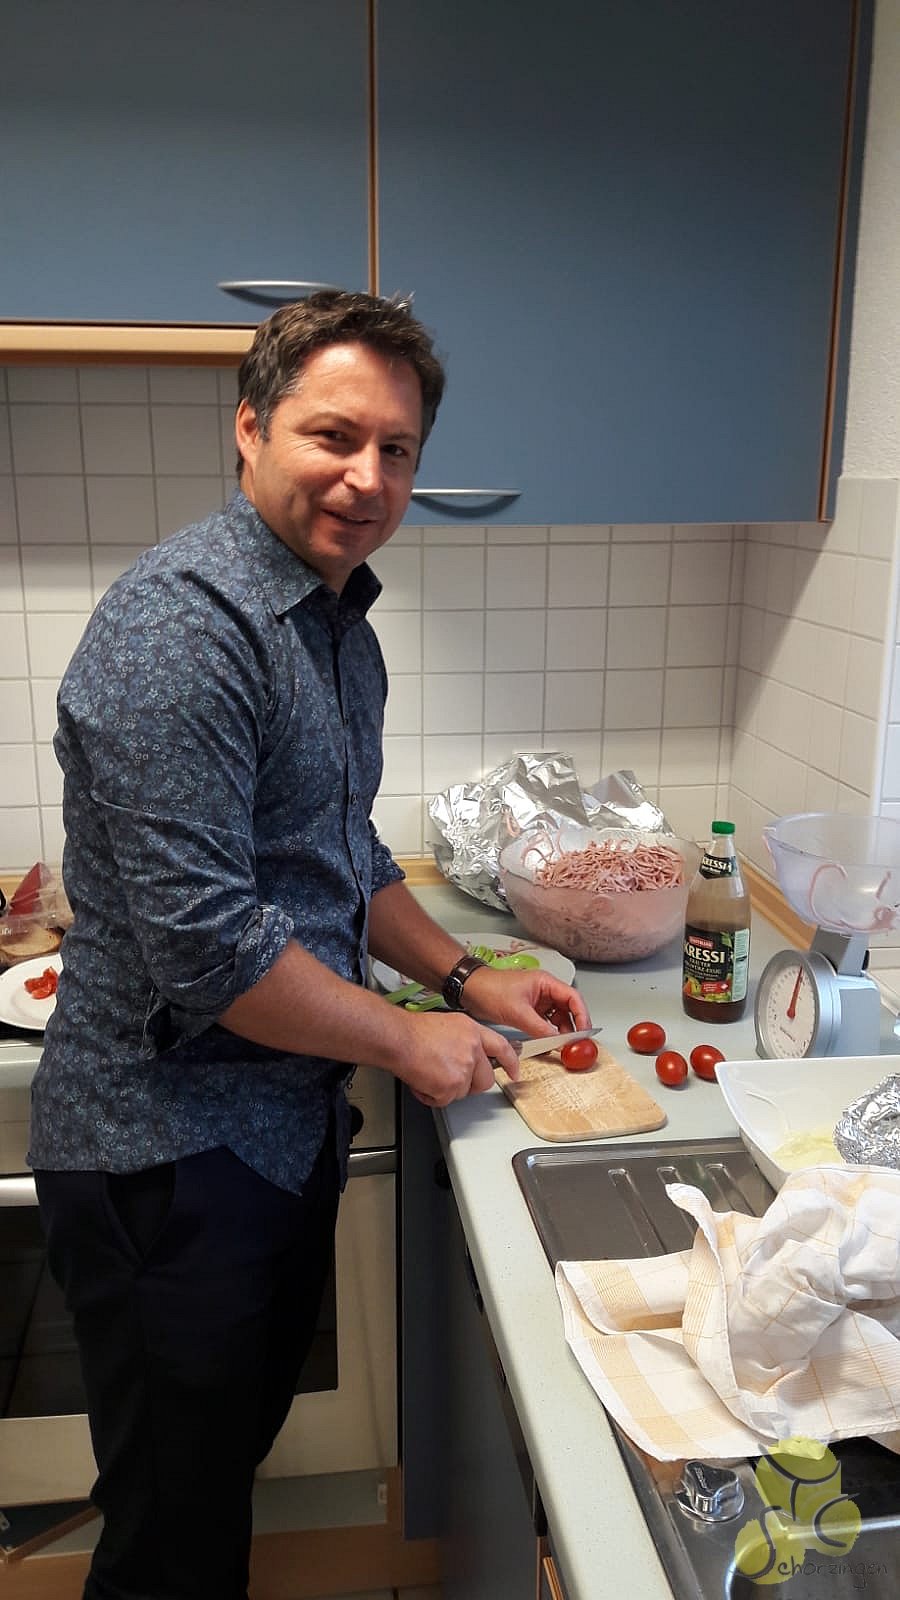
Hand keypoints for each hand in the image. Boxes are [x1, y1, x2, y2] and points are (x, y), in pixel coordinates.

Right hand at [389, 1011, 522, 1107]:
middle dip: (470, 1085)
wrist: (398, 1039)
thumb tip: (469, 1056)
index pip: (502, 1047)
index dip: (511, 1062)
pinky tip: (422, 1080)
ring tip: (429, 1073)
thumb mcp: (449, 1025)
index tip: (514, 1072)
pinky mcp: (451, 1086)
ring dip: (446, 1089)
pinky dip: (431, 1096)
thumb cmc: (413, 1031)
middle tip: (451, 1080)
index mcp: (473, 1031)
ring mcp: (464, 1069)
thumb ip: (465, 1040)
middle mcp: (473, 1049)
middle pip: (485, 1079)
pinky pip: (445, 1100)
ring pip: (463, 1092)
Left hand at [458, 965, 591, 1039]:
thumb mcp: (518, 1011)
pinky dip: (549, 1033)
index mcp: (546, 982)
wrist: (470, 990)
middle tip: (576, 1043)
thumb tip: (557, 1041)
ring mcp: (537, 1000)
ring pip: (558, 1017)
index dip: (582, 1015)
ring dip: (561, 1031)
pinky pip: (545, 1022)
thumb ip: (540, 1028)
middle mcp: (545, 990)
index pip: (573, 997)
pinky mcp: (529, 1010)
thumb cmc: (490, 989)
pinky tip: (549, 1043)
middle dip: (574, 1026)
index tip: (584, 1032)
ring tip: (563, 1046)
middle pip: (569, 1008)